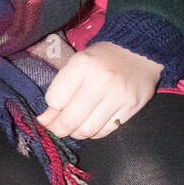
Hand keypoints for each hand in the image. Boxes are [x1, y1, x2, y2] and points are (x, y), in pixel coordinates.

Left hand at [36, 42, 163, 139]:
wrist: (138, 52)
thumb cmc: (101, 59)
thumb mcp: (76, 65)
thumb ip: (59, 91)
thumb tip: (45, 120)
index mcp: (82, 65)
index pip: (55, 101)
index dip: (50, 110)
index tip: (51, 112)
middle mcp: (101, 81)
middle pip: (70, 119)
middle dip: (58, 129)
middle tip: (56, 129)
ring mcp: (118, 95)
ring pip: (88, 130)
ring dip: (76, 133)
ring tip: (74, 127)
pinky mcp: (132, 107)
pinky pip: (106, 131)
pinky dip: (94, 133)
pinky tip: (91, 125)